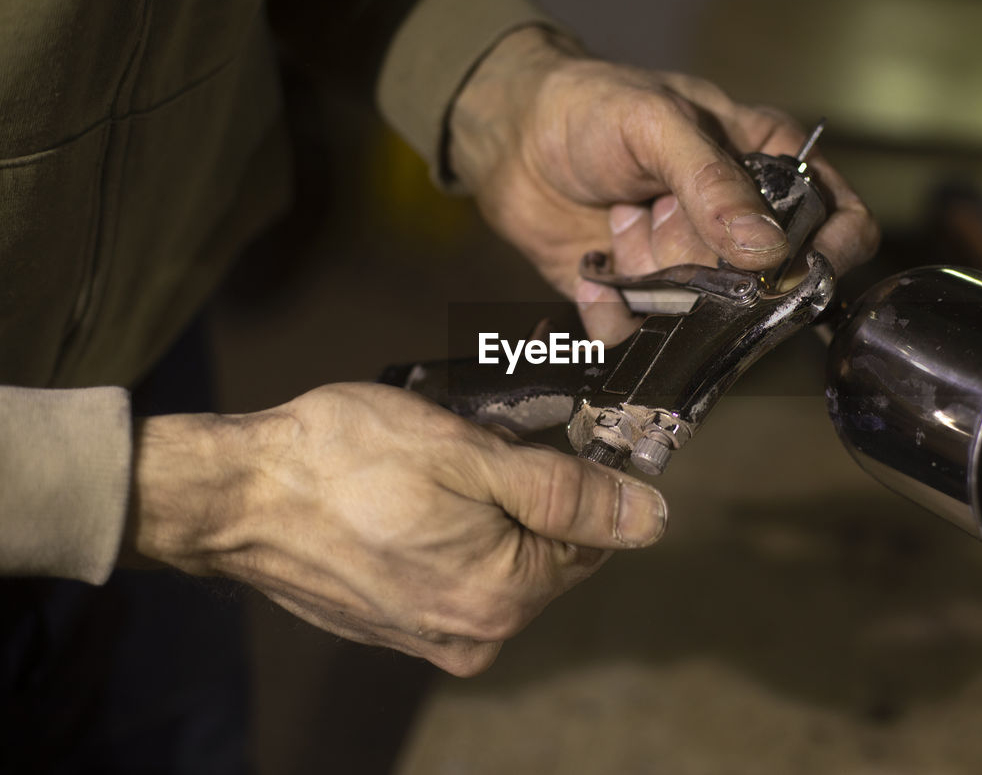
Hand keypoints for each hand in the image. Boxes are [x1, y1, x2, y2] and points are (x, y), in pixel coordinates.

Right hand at [125, 383, 666, 675]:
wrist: (236, 496)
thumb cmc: (343, 460)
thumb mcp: (471, 452)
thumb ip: (567, 491)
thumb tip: (649, 518)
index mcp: (505, 596)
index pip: (594, 538)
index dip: (574, 478)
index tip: (534, 438)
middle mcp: (476, 635)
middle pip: (548, 552)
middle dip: (526, 493)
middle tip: (470, 446)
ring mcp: (433, 639)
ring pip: (501, 559)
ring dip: (485, 510)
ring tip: (430, 470)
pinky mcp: (399, 629)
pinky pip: (456, 575)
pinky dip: (450, 536)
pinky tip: (409, 501)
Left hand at [448, 27, 878, 343]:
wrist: (510, 137)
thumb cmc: (590, 106)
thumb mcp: (658, 123)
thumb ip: (713, 183)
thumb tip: (769, 250)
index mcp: (766, 166)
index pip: (837, 218)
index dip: (832, 251)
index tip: (799, 270)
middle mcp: (736, 226)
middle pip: (766, 285)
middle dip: (709, 268)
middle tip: (658, 217)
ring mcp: (691, 268)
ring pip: (705, 320)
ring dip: (655, 284)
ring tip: (620, 227)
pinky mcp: (642, 302)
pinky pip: (644, 336)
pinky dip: (612, 313)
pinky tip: (593, 269)